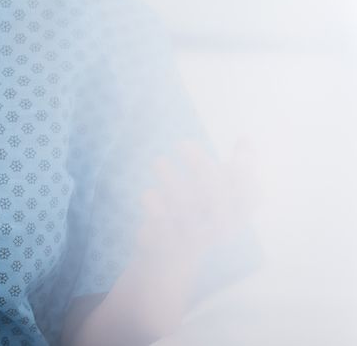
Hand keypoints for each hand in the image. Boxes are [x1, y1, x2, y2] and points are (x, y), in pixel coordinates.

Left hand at [134, 138, 255, 272]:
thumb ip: (237, 169)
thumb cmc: (199, 218)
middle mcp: (218, 228)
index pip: (250, 196)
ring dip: (170, 176)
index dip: (245, 174)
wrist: (170, 262)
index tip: (234, 155)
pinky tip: (150, 192)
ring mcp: (191, 235)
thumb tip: (246, 138)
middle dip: (200, 164)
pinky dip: (153, 201)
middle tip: (183, 143)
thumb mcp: (221, 196)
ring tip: (159, 161)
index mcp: (236, 216)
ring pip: (184, 203)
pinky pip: (159, 218)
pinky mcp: (165, 240)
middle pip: (216, 194)